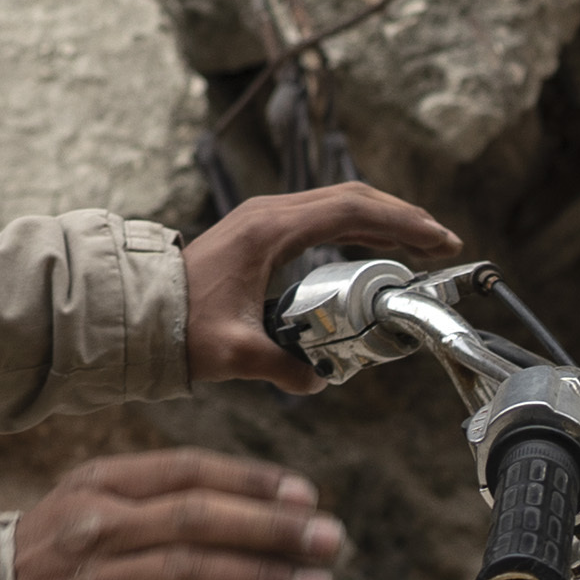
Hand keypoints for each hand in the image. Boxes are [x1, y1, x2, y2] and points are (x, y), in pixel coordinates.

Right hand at [12, 449, 348, 579]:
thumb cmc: (43, 566)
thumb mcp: (87, 512)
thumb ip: (154, 505)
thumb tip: (247, 509)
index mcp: (101, 484)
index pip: (190, 471)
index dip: (254, 481)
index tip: (306, 495)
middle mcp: (97, 525)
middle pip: (200, 517)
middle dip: (275, 528)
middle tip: (330, 541)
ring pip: (193, 572)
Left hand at [181, 182, 453, 391]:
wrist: (136, 310)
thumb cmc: (179, 326)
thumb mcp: (233, 353)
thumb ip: (280, 367)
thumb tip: (319, 380)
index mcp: (269, 229)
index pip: (350, 212)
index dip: (400, 223)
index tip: (438, 240)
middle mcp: (269, 213)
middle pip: (352, 199)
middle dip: (402, 218)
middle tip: (442, 243)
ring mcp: (264, 217)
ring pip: (338, 203)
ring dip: (382, 219)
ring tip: (422, 244)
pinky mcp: (262, 230)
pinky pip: (322, 217)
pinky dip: (357, 226)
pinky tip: (377, 247)